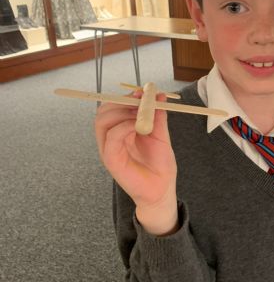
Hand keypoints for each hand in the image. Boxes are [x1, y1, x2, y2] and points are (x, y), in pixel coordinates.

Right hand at [95, 91, 177, 234]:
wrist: (162, 188)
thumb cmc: (160, 164)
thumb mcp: (161, 134)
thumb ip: (158, 115)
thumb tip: (158, 93)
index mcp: (120, 130)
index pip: (112, 106)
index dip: (125, 96)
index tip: (142, 92)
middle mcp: (111, 137)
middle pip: (104, 110)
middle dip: (121, 101)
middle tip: (141, 101)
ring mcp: (108, 148)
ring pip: (103, 120)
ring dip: (122, 112)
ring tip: (141, 116)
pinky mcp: (110, 159)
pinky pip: (111, 137)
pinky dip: (124, 127)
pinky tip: (139, 127)